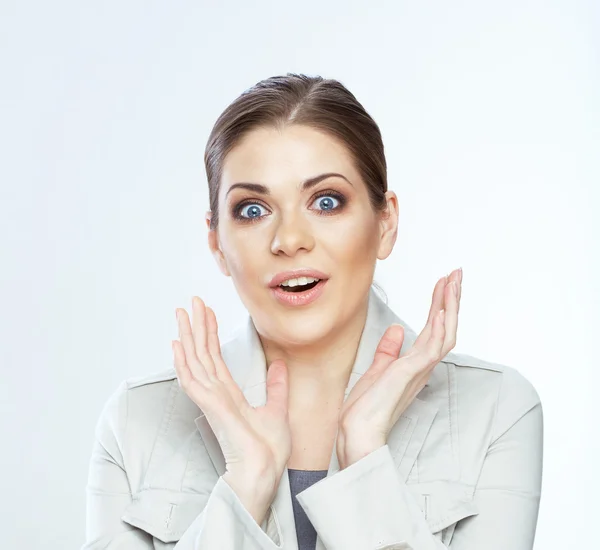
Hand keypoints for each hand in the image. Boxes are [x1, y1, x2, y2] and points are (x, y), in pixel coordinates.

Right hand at [173, 297, 291, 494]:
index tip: (206, 311)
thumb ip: (276, 386)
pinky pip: (192, 381)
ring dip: (187, 336)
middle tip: (190, 302)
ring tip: (181, 313)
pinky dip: (183, 363)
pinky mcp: (211, 407)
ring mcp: (211, 400)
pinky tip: (177, 345)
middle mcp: (216, 394)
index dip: (210, 333)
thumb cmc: (269, 449)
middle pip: (202, 353)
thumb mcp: (277, 408)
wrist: (266, 471)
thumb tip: (280, 365)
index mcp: (229, 394)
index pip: (216, 357)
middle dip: (196, 326)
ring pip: (195, 361)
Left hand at [336, 268, 462, 468]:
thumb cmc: (365, 408)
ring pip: (444, 334)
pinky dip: (438, 329)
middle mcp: (422, 366)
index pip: (434, 328)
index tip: (443, 283)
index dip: (441, 305)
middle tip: (457, 274)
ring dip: (449, 307)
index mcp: (415, 364)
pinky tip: (440, 311)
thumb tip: (398, 331)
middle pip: (446, 327)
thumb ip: (388, 350)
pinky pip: (431, 349)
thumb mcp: (376, 370)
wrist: (356, 432)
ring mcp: (418, 370)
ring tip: (452, 282)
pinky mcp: (410, 375)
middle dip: (452, 299)